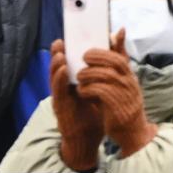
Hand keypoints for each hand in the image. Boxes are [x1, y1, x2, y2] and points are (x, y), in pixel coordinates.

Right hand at [50, 39, 103, 171]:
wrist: (91, 136)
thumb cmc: (96, 110)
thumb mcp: (105, 85)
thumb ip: (111, 65)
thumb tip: (117, 40)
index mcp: (75, 81)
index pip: (70, 62)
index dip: (68, 50)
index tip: (69, 36)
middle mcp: (66, 87)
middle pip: (59, 68)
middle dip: (58, 54)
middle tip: (61, 40)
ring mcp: (61, 97)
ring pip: (55, 78)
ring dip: (55, 65)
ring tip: (59, 52)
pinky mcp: (62, 107)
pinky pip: (59, 92)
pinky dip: (59, 80)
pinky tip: (63, 71)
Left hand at [77, 29, 157, 157]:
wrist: (133, 132)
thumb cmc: (124, 106)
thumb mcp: (124, 85)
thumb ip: (117, 67)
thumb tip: (115, 44)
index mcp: (129, 77)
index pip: (122, 57)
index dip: (114, 45)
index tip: (99, 42)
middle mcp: (129, 83)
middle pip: (115, 62)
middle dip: (97, 56)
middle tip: (84, 57)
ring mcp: (124, 94)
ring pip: (106, 75)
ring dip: (89, 73)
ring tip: (80, 76)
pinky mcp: (116, 106)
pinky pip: (101, 91)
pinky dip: (89, 88)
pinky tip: (82, 91)